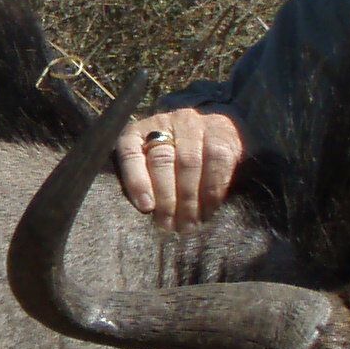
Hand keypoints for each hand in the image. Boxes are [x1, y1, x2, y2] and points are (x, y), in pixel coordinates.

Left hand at [113, 107, 243, 229]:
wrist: (214, 134)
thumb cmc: (172, 160)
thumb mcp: (149, 165)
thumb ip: (142, 182)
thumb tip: (145, 214)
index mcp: (138, 131)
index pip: (130, 152)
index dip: (136, 180)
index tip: (146, 207)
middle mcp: (164, 122)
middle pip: (162, 160)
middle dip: (166, 198)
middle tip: (168, 225)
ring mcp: (193, 124)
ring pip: (188, 163)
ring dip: (188, 199)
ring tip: (188, 224)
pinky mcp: (220, 132)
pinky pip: (216, 163)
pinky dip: (212, 191)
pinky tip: (208, 210)